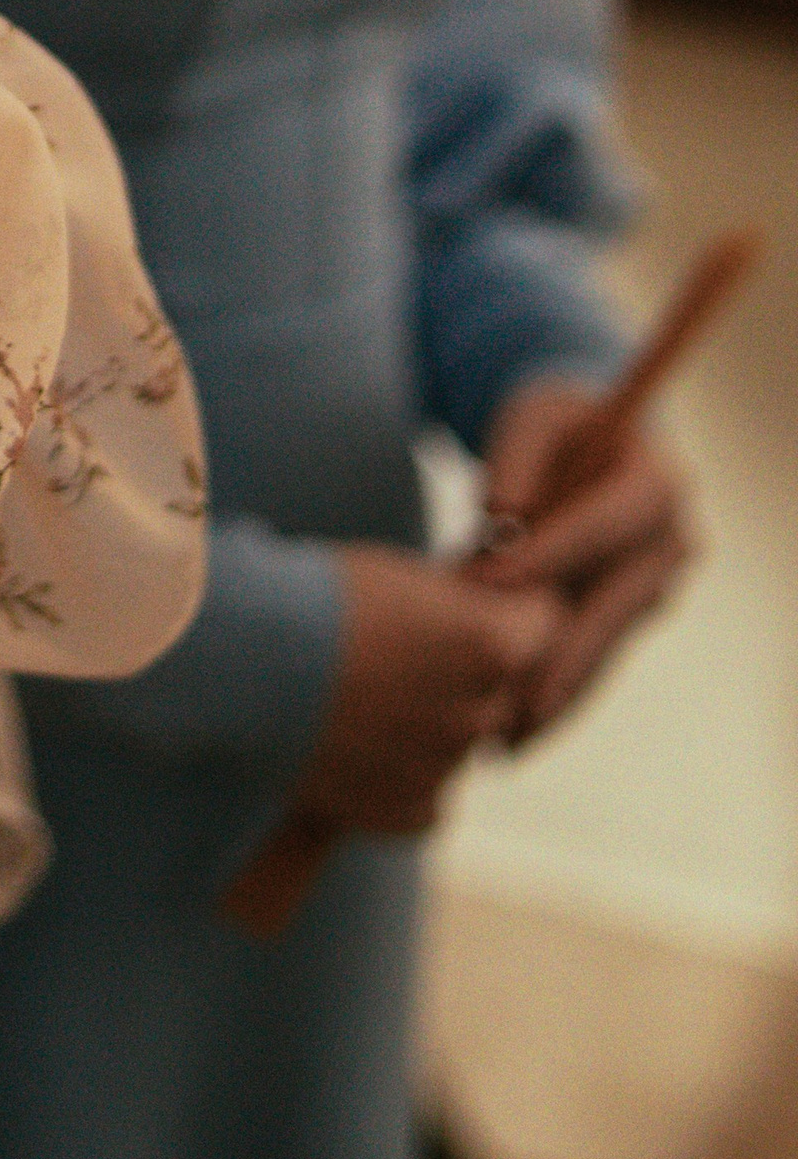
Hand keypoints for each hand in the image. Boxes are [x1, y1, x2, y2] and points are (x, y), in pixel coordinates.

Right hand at [288, 545, 561, 836]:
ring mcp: (444, 768)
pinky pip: (430, 795)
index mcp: (493, 648)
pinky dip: (406, 773)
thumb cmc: (313, 596)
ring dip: (437, 722)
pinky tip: (362, 739)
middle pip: (505, 689)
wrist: (235, 658)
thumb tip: (489, 609)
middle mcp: (480, 714)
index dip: (511, 606)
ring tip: (373, 692)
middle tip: (412, 645)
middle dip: (474, 669)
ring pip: (463, 743)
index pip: (542, 625)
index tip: (480, 598)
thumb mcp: (403, 576)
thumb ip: (463, 604)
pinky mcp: (405, 811)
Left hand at [470, 376, 695, 741]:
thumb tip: (502, 518)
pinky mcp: (632, 614)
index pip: (599, 525)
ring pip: (603, 647)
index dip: (546, 554)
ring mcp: (656, 585)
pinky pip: (597, 659)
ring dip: (556, 696)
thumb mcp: (532, 415)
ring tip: (502, 743)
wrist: (593, 442)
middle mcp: (672, 541)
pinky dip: (560, 697)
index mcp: (657, 483)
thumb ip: (517, 457)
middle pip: (610, 607)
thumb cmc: (556, 424)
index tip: (486, 582)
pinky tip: (519, 737)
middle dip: (554, 655)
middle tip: (500, 701)